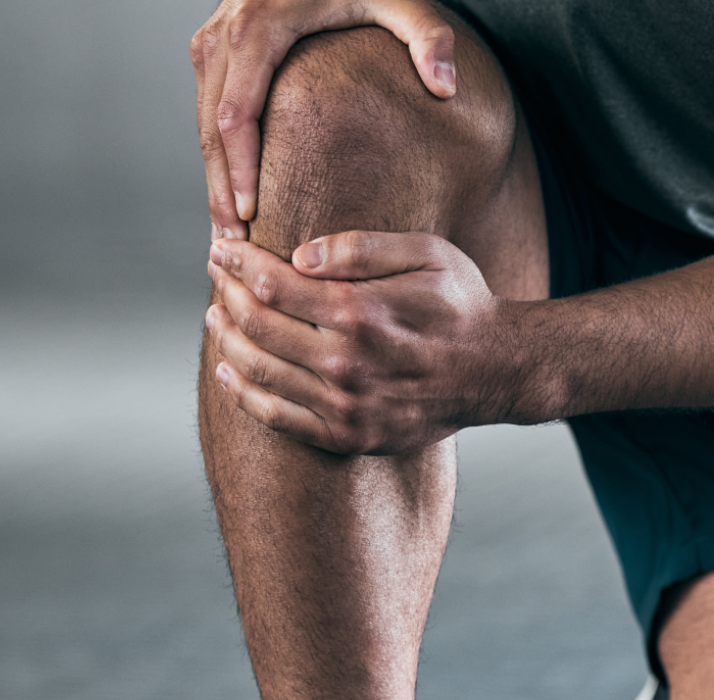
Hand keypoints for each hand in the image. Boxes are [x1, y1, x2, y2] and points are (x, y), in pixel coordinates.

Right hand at [193, 0, 457, 236]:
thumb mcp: (403, 0)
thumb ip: (429, 38)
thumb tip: (446, 86)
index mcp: (261, 25)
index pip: (239, 114)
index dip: (242, 172)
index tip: (254, 219)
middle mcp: (226, 32)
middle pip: (212, 127)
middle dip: (220, 190)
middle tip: (235, 248)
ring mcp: (214, 40)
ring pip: (203, 122)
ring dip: (213, 180)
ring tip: (230, 237)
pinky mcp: (216, 50)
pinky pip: (209, 111)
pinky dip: (219, 158)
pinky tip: (235, 198)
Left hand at [206, 232, 516, 454]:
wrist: (498, 371)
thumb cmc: (461, 304)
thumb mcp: (427, 254)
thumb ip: (362, 248)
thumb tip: (299, 255)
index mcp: (363, 314)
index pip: (274, 285)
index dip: (239, 263)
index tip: (221, 249)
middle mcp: (348, 364)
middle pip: (259, 326)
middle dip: (228, 294)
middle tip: (216, 276)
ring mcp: (347, 406)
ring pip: (260, 373)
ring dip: (228, 341)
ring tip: (217, 318)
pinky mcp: (350, 436)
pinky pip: (280, 419)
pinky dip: (245, 395)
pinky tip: (228, 372)